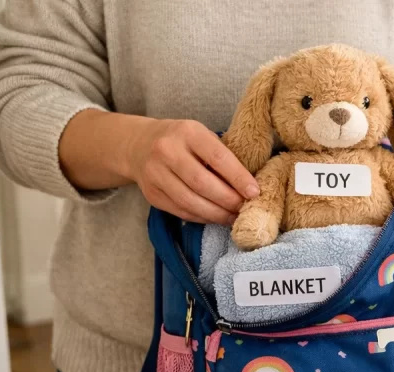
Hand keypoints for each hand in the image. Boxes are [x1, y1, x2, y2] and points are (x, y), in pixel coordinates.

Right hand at [123, 119, 259, 224]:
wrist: (139, 144)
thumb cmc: (182, 141)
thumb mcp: (202, 136)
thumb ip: (222, 155)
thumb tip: (249, 186)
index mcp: (187, 132)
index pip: (217, 157)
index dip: (238, 178)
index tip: (254, 192)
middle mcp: (167, 150)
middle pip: (203, 183)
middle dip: (228, 200)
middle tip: (245, 208)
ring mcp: (155, 173)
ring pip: (190, 201)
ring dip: (216, 214)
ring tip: (233, 217)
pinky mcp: (151, 193)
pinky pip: (181, 211)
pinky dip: (202, 218)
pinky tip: (215, 217)